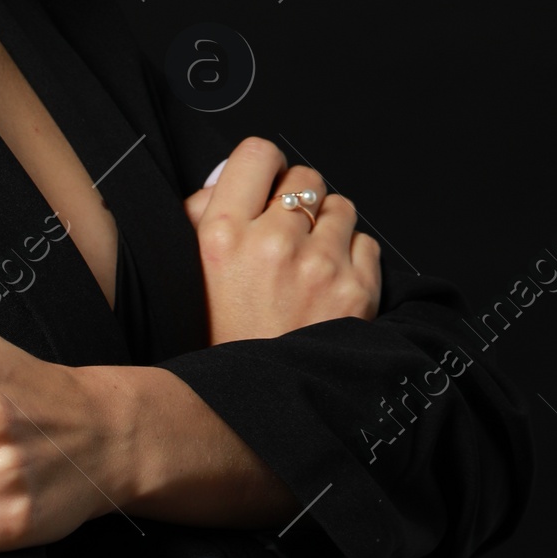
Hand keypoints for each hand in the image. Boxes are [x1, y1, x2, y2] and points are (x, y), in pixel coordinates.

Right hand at [184, 136, 380, 343]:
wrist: (259, 404)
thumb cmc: (223, 337)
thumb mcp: (189, 269)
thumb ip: (202, 211)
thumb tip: (228, 174)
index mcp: (222, 233)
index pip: (258, 153)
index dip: (267, 167)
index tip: (268, 185)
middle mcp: (271, 243)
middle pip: (305, 178)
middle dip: (300, 200)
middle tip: (288, 233)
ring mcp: (318, 266)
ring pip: (341, 206)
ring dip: (329, 227)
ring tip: (310, 262)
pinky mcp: (356, 290)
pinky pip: (367, 242)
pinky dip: (352, 259)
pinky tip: (329, 285)